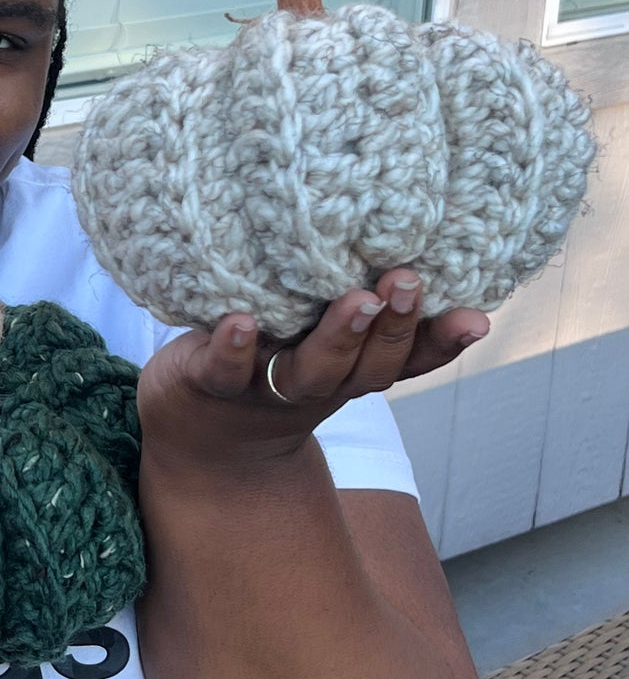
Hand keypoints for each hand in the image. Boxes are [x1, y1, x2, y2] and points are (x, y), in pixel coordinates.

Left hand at [137, 269, 488, 471]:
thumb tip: (424, 246)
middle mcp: (320, 381)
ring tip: (355, 300)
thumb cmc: (274, 360)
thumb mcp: (328, 337)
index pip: (410, 358)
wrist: (202, 432)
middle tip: (407, 280)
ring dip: (336, 337)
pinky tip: (240, 322)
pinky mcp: (212, 383)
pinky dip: (234, 349)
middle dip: (392, 326)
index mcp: (354, 367)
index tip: (476, 317)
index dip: (443, 342)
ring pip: (311, 370)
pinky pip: (225, 370)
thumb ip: (365, 303)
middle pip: (368, 365)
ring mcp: (268, 386)